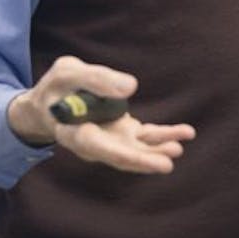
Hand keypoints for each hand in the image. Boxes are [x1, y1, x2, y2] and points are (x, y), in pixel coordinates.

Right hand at [7, 55, 194, 173]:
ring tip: (178, 145)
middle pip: (119, 156)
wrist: (52, 100)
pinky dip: (164, 135)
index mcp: (73, 132)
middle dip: (142, 161)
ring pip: (136, 150)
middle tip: (165, 164)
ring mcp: (111, 140)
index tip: (134, 157)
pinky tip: (185, 133)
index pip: (95, 146)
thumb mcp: (68, 73)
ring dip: (157, 149)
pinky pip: (145, 137)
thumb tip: (131, 86)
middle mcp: (94, 144)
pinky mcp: (124, 133)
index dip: (117, 153)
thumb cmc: (57, 86)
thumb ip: (96, 78)